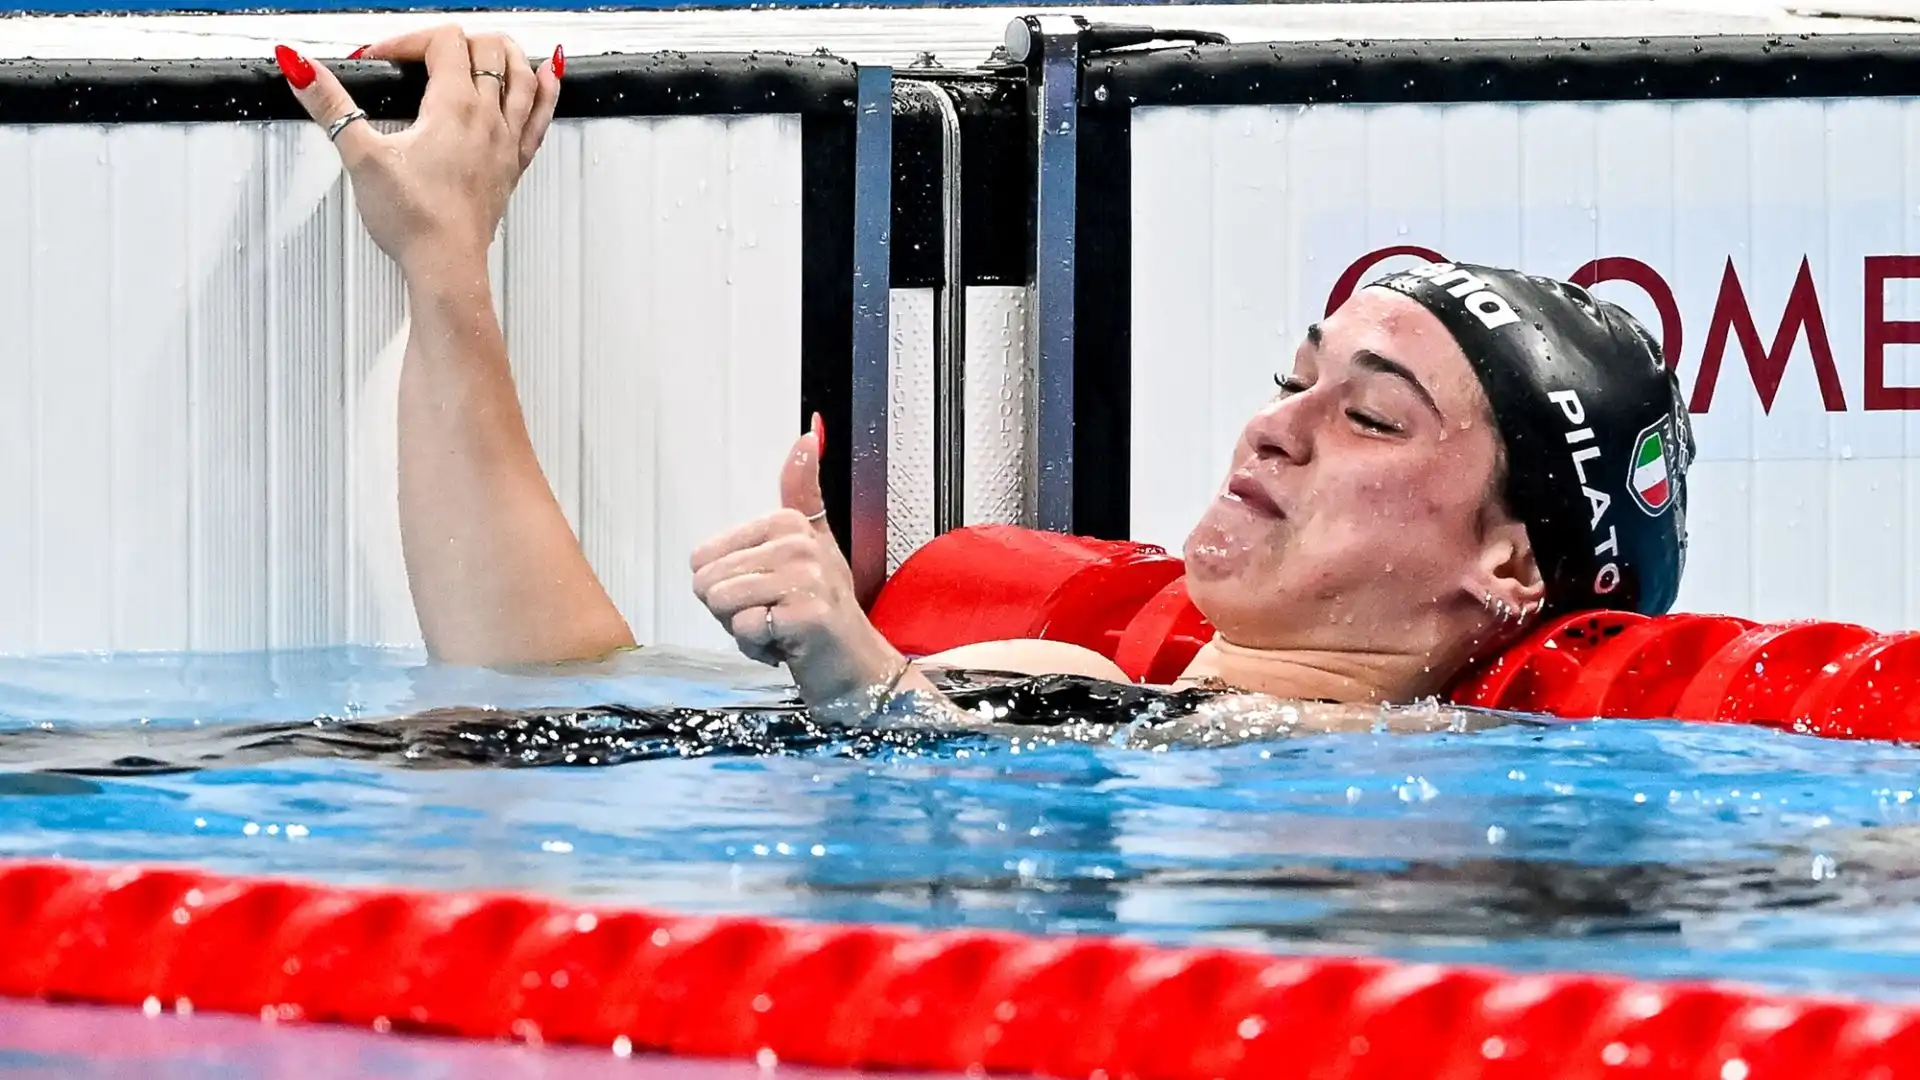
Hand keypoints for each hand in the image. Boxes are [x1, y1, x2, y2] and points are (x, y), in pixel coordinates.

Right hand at [273, 28, 561, 275]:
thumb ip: (330, 106)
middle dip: (453, 40)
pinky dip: (546, 90)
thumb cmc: (415, 221)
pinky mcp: (513, 165)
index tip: (382, 60)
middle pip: (487, 49)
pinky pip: (540, 117)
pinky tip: (547, 78)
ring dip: (505, 52)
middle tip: (422, 53)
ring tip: (488, 45)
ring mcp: (506, 141)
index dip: (407, 40)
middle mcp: (488, 118)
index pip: (443, 42)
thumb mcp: (360, 155)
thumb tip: (302, 69)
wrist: (447, 265)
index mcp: (454, 107)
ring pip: (523, 77)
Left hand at [690, 416, 903, 703]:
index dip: (725, 584)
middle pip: (707, 582)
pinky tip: (785, 645)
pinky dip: (757, 647)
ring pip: (721, 603)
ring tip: (778, 626)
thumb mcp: (811, 540)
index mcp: (788, 522)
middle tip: (772, 613)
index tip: (766, 590)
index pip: (702, 558)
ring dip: (742, 629)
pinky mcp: (806, 613)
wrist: (853, 663)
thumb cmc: (822, 607)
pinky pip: (744, 629)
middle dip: (731, 610)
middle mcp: (798, 543)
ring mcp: (805, 577)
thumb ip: (803, 488)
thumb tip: (809, 431)